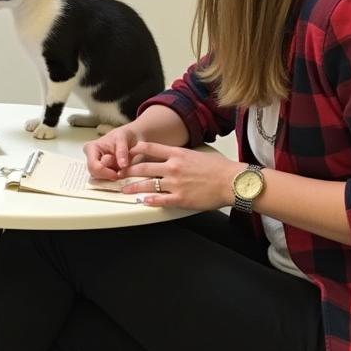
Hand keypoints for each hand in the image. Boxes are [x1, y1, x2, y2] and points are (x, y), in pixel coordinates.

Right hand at [83, 123, 140, 179]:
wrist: (130, 138)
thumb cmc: (124, 136)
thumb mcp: (123, 139)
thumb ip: (122, 151)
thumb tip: (122, 165)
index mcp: (91, 148)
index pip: (94, 167)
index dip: (105, 173)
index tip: (117, 174)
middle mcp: (90, 158)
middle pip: (95, 175)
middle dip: (108, 174)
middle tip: (120, 167)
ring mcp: (95, 166)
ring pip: (100, 179)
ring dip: (111, 176)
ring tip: (120, 167)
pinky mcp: (101, 172)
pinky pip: (105, 181)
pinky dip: (113, 178)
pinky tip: (120, 171)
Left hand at [118, 141, 244, 209]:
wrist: (232, 181)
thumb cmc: (220, 168)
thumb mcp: (198, 154)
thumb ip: (182, 156)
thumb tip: (173, 157)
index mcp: (178, 154)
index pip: (151, 148)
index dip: (135, 150)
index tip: (126, 152)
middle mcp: (173, 167)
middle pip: (144, 167)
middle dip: (128, 170)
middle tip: (118, 173)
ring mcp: (176, 183)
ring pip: (148, 184)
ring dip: (133, 187)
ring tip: (124, 189)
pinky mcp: (180, 198)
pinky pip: (160, 200)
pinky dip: (149, 200)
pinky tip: (142, 201)